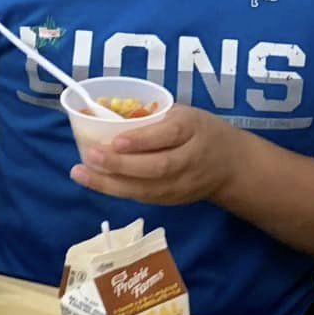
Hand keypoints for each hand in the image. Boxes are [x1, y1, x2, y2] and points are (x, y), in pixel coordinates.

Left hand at [69, 105, 233, 205]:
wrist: (232, 166)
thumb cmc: (201, 132)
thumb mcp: (184, 114)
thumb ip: (155, 117)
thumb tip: (109, 116)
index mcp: (194, 130)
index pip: (169, 135)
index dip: (142, 140)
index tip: (116, 141)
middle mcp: (190, 160)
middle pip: (157, 167)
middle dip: (120, 164)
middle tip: (89, 156)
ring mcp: (183, 185)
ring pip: (147, 188)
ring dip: (111, 183)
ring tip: (82, 173)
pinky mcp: (174, 200)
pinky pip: (144, 197)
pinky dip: (118, 191)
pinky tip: (96, 182)